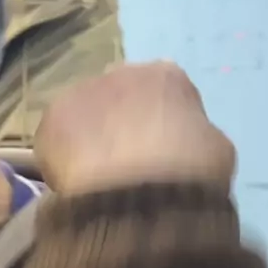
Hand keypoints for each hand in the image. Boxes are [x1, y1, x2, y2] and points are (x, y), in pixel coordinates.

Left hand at [35, 62, 235, 193]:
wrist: (144, 195)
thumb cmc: (190, 173)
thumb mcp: (215, 149)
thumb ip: (195, 134)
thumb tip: (181, 142)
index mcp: (167, 76)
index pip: (162, 94)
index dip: (159, 126)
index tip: (159, 153)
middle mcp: (121, 72)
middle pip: (117, 99)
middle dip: (118, 127)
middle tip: (124, 167)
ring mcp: (82, 92)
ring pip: (84, 117)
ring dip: (89, 140)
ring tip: (98, 179)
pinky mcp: (51, 119)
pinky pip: (57, 141)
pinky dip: (62, 160)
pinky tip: (75, 184)